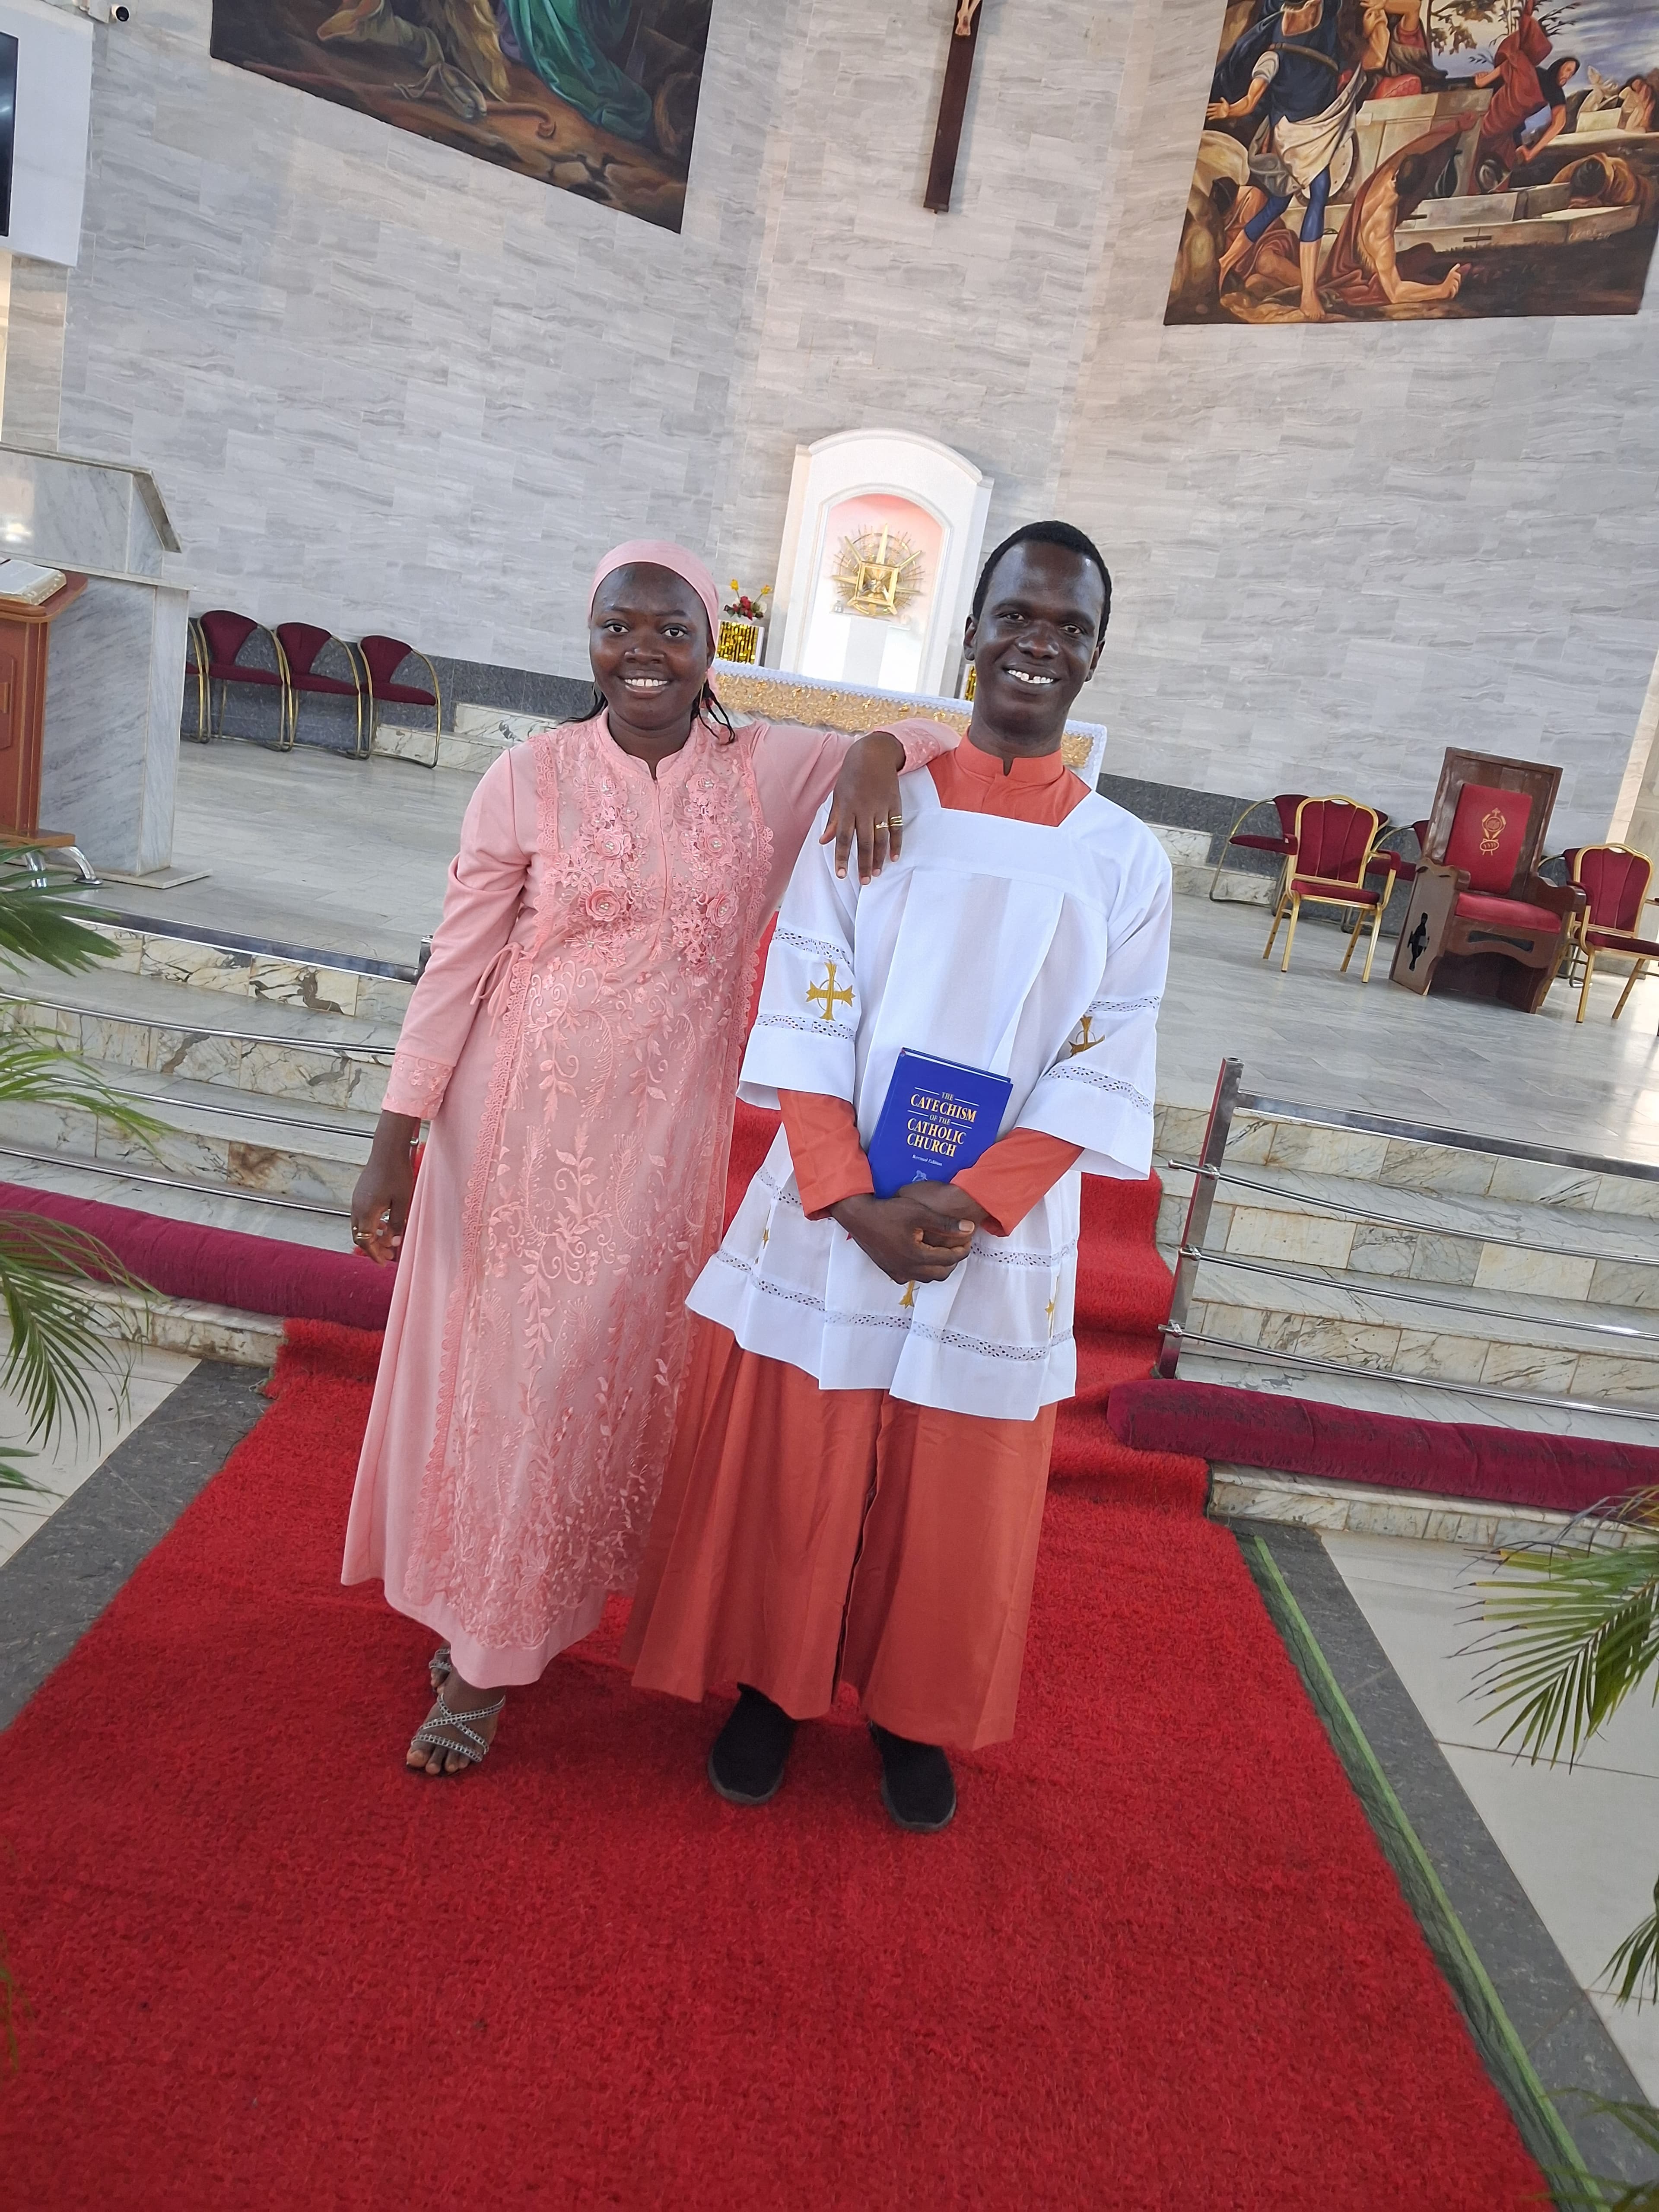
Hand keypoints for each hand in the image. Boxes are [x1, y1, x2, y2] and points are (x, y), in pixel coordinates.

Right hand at [351, 1111, 420, 1262]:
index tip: (385, 1262)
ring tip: (390, 1240)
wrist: (387, 1150)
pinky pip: (361, 1215)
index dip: (375, 1254)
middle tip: (389, 1255)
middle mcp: (356, 1207)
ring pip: (359, 1226)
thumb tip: (394, 1243)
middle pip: (360, 1236)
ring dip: (373, 1236)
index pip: (365, 1242)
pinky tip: (385, 1223)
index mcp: (366, 1212)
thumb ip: (397, 1224)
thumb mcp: (402, 1202)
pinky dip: (371, 1224)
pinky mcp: (359, 1193)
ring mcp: (356, 1199)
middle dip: (374, 1248)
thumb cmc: (397, 1173)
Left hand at [821, 730, 905, 884]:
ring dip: (879, 858)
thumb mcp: (838, 795)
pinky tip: (894, 857)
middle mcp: (864, 809)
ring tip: (877, 874)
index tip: (841, 874)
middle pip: (864, 842)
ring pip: (881, 838)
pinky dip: (896, 843)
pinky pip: (897, 827)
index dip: (842, 857)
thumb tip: (824, 841)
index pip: (844, 838)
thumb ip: (833, 820)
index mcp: (847, 808)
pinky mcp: (895, 804)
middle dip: (864, 863)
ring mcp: (881, 807)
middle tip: (864, 881)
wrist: (874, 754)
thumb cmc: (851, 775)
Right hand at [829, 1183, 989, 1285]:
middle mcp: (907, 1269)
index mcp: (917, 1256)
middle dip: (953, 1261)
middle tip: (958, 1246)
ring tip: (943, 1251)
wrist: (859, 1216)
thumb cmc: (888, 1212)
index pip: (949, 1259)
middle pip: (941, 1273)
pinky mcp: (889, 1270)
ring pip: (927, 1278)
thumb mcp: (920, 1213)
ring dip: (939, 1267)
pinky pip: (912, 1276)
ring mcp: (897, 1272)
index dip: (962, 1250)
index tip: (967, 1240)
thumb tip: (969, 1228)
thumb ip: (946, 1223)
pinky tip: (922, 1257)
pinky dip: (922, 1270)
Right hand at [1205, 97, 1231, 118]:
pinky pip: (1214, 117)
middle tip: (1204, 109)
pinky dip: (1211, 118)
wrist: (1229, 111)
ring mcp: (1217, 113)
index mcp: (1217, 105)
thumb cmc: (1228, 107)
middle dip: (1207, 109)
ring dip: (1209, 114)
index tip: (1206, 104)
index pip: (1212, 105)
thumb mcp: (1225, 103)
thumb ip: (1223, 100)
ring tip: (1205, 114)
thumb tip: (1221, 98)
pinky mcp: (1218, 116)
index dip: (1210, 105)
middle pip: (1211, 109)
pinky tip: (1209, 118)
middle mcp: (1216, 109)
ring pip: (1211, 113)